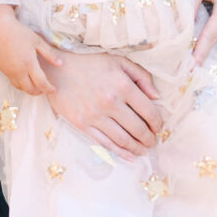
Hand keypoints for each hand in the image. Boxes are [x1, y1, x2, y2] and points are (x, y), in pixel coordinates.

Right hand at [0, 20, 61, 95]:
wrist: (0, 29)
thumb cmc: (20, 33)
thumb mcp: (37, 41)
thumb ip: (49, 54)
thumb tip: (60, 64)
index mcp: (29, 64)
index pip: (42, 83)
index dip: (49, 89)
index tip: (54, 90)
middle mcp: (19, 71)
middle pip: (30, 90)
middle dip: (39, 92)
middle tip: (45, 88)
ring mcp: (10, 72)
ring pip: (21, 88)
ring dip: (29, 89)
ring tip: (35, 84)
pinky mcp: (3, 70)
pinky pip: (13, 82)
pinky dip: (21, 84)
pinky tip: (25, 78)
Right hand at [44, 50, 161, 160]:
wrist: (57, 69)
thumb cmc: (89, 63)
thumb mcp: (118, 61)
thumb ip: (141, 76)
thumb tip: (156, 97)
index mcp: (122, 85)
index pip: (149, 111)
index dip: (158, 123)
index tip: (159, 126)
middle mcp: (111, 102)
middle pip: (139, 129)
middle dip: (150, 138)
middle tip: (153, 141)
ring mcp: (96, 116)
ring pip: (124, 140)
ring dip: (138, 148)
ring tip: (144, 149)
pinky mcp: (83, 125)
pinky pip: (106, 144)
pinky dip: (121, 153)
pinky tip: (130, 156)